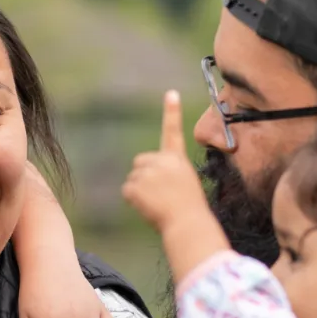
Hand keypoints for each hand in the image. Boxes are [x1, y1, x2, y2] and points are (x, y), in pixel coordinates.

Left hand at [123, 91, 208, 234]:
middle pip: (140, 162)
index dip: (172, 112)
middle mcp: (163, 160)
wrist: (187, 224)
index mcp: (178, 160)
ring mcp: (149, 171)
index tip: (171, 93)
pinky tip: (149, 207)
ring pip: (133, 179)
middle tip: (161, 195)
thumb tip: (145, 178)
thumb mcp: (184, 184)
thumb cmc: (189, 210)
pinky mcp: (137, 184)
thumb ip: (167, 174)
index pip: (173, 131)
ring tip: (159, 203)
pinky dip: (134, 201)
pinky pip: (127, 191)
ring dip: (141, 191)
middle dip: (144, 176)